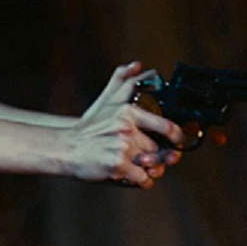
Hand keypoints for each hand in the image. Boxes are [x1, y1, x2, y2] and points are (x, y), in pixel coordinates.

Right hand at [63, 62, 186, 187]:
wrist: (66, 148)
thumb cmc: (88, 128)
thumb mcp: (106, 100)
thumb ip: (122, 81)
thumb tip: (137, 64)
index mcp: (128, 112)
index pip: (164, 125)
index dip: (177, 136)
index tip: (180, 141)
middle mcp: (127, 128)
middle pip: (157, 148)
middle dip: (158, 157)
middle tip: (153, 159)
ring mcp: (122, 147)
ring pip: (151, 164)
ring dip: (151, 170)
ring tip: (145, 168)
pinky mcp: (117, 164)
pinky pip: (142, 178)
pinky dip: (143, 181)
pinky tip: (136, 178)